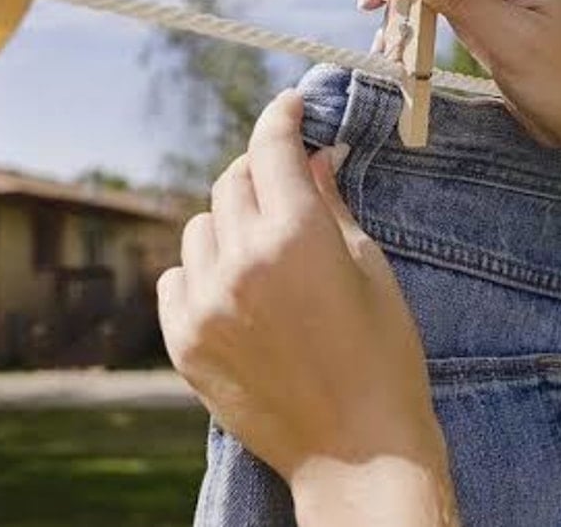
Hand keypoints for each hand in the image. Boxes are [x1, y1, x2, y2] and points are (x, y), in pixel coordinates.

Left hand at [157, 91, 455, 525]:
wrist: (358, 452)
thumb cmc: (385, 359)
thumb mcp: (372, 270)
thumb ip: (332, 206)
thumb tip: (314, 157)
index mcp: (298, 237)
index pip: (273, 147)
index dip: (282, 117)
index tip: (291, 107)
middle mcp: (241, 262)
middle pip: (233, 181)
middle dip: (261, 170)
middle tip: (288, 182)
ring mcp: (205, 304)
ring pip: (200, 227)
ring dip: (230, 222)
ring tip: (265, 249)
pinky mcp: (184, 341)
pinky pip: (176, 277)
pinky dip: (202, 270)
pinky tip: (236, 288)